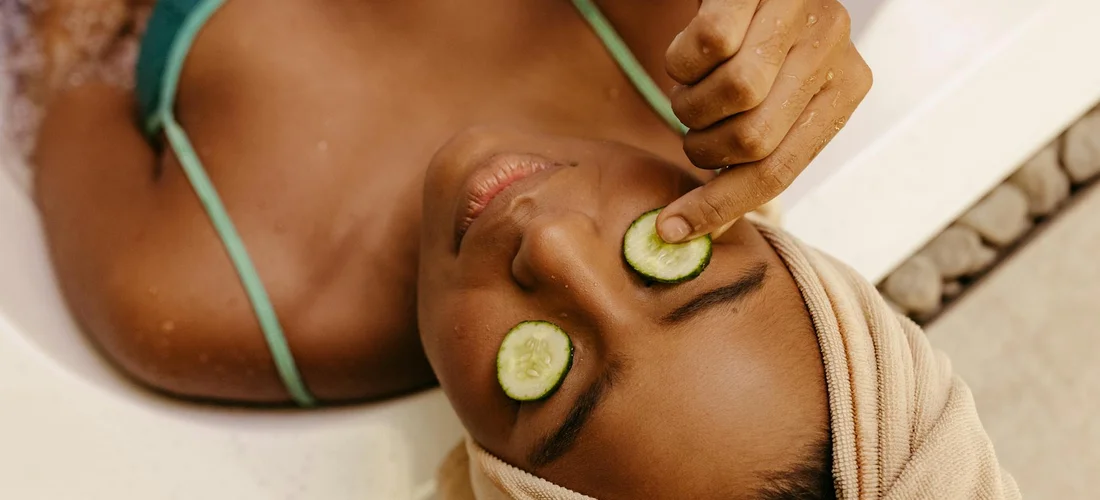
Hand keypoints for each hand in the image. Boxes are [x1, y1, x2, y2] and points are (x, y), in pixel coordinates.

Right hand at [656, 0, 871, 241]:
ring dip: (689, 103)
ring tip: (692, 89)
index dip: (720, 205)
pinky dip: (682, 61)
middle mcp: (833, 49)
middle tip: (695, 128)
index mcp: (845, 89)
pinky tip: (688, 56)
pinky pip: (709, 43)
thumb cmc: (759, 44)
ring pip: (733, 92)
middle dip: (704, 146)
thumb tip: (708, 230)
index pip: (780, 172)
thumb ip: (755, 156)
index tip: (673, 227)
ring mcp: (798, 13)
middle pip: (751, 139)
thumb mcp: (775, 98)